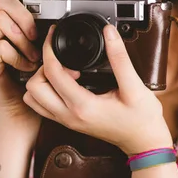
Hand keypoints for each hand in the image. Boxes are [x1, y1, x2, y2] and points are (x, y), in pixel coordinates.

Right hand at [0, 0, 42, 129]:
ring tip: (33, 55)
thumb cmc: (41, 81)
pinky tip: (27, 67)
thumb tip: (67, 8)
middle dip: (24, 13)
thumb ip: (52, 28)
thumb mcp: (51, 48)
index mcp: (13, 21)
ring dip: (21, 36)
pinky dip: (18, 56)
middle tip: (36, 34)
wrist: (27, 114)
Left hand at [23, 24, 172, 154]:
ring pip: (33, 99)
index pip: (51, 73)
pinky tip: (64, 82)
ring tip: (64, 71)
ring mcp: (66, 120)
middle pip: (33, 87)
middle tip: (62, 59)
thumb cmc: (142, 119)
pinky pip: (42, 106)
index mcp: (83, 106)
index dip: (49, 49)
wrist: (144, 143)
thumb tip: (110, 34)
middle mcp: (69, 115)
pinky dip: (45, 90)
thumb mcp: (135, 86)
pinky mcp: (68, 121)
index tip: (54, 36)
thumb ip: (120, 58)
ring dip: (41, 80)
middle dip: (42, 67)